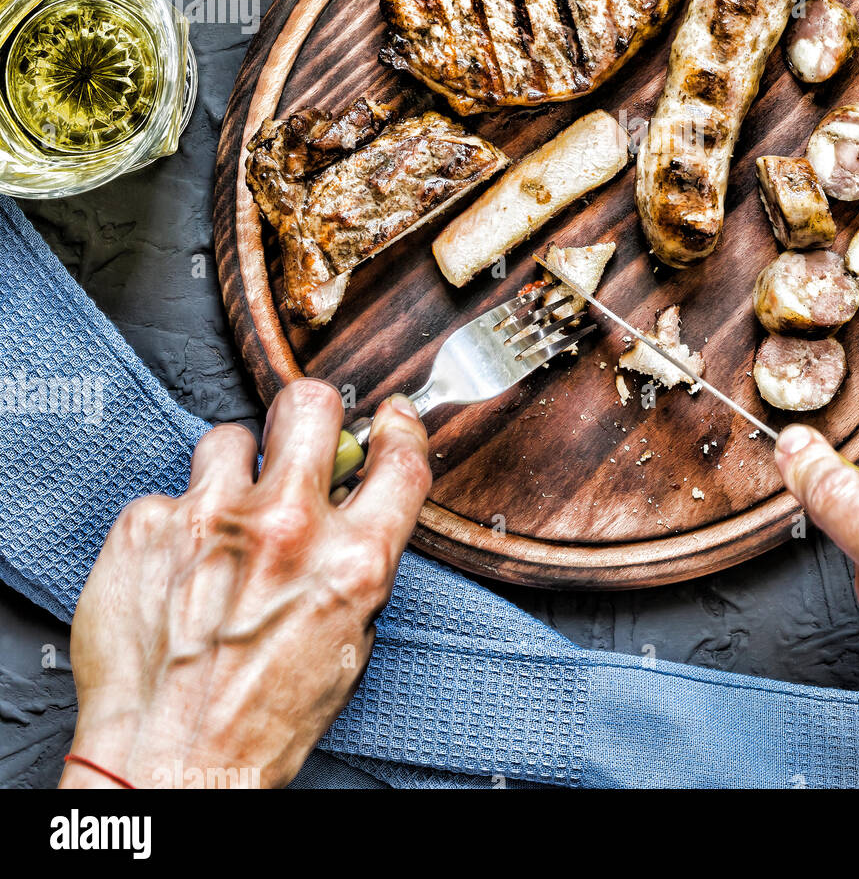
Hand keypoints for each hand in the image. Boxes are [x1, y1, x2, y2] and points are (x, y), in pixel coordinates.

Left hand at [60, 380, 430, 788]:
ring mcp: (210, 520)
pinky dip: (173, 525)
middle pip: (311, 406)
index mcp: (351, 562)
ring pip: (230, 438)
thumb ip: (357, 565)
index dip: (399, 426)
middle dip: (310, 413)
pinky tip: (174, 567)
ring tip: (223, 517)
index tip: (387, 420)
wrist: (164, 764)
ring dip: (233, 471)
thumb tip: (354, 511)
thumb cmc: (259, 721)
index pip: (399, 457)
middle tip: (298, 438)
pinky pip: (167, 495)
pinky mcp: (146, 526)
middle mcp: (286, 529)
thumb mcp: (347, 641)